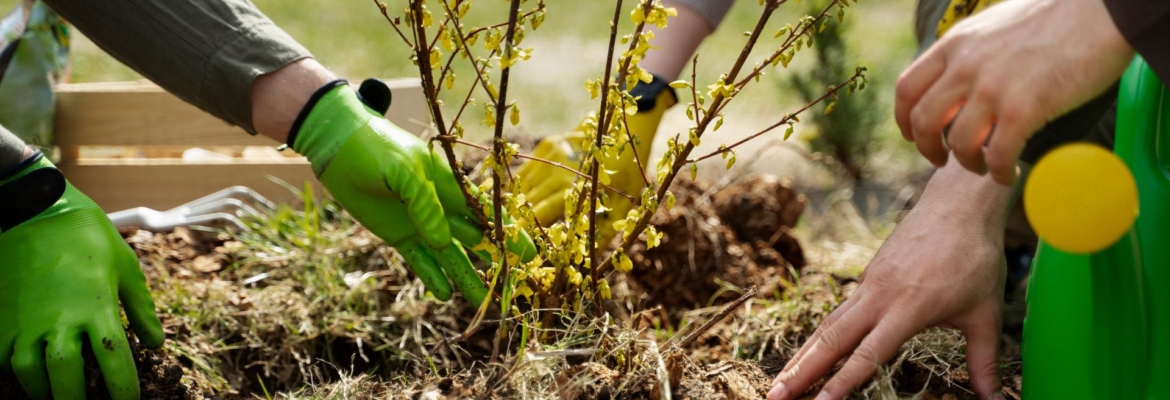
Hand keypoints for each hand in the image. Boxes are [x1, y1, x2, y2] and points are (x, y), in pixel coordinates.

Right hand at [0, 155, 163, 399]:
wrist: (38, 211)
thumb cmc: (89, 237)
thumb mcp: (126, 268)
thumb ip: (142, 309)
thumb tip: (156, 343)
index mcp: (97, 308)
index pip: (115, 363)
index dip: (122, 390)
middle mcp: (60, 319)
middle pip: (66, 377)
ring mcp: (26, 319)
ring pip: (28, 373)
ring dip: (42, 391)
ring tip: (55, 395)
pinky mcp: (2, 316)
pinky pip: (2, 356)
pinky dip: (12, 371)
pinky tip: (26, 373)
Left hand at [291, 81, 535, 305]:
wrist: (339, 146)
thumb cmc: (374, 148)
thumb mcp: (400, 170)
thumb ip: (423, 203)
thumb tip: (442, 241)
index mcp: (450, 185)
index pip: (486, 212)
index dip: (508, 232)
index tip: (527, 254)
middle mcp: (441, 207)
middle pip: (476, 238)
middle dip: (496, 260)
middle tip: (513, 285)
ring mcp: (421, 223)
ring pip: (450, 255)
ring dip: (466, 278)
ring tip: (481, 304)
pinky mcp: (399, 235)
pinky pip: (420, 261)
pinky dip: (433, 277)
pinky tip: (444, 295)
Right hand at [516, 79, 674, 244]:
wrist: (631, 130)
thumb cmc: (630, 174)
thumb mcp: (625, 208)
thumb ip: (604, 235)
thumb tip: (587, 261)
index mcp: (575, 188)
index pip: (541, 214)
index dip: (529, 233)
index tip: (520, 249)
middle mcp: (558, 170)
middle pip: (528, 201)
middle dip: (518, 221)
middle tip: (509, 240)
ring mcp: (550, 153)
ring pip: (523, 184)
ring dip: (515, 203)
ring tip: (507, 222)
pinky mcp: (548, 142)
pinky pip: (526, 168)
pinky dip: (518, 185)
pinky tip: (512, 199)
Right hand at [769, 163, 1010, 399]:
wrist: (958, 204)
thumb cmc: (975, 258)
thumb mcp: (986, 314)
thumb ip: (984, 362)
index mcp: (907, 309)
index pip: (867, 354)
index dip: (842, 382)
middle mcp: (879, 296)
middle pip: (831, 340)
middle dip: (801, 372)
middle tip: (775, 398)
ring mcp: (869, 284)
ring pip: (827, 325)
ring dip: (802, 355)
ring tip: (780, 382)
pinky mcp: (868, 275)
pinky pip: (838, 311)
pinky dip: (819, 336)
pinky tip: (809, 352)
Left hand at [896, 0, 1132, 183]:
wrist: (1103, 10)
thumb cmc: (1057, 15)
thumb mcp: (993, 26)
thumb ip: (971, 51)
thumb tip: (958, 77)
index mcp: (954, 45)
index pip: (907, 89)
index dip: (904, 120)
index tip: (913, 136)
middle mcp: (965, 67)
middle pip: (923, 122)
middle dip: (928, 150)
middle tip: (943, 161)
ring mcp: (991, 89)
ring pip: (958, 144)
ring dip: (969, 163)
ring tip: (985, 166)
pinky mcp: (1023, 109)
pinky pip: (997, 155)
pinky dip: (999, 172)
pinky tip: (1009, 174)